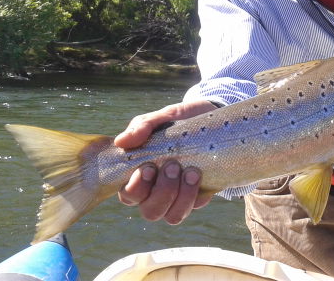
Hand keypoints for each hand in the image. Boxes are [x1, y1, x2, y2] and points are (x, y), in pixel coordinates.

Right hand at [115, 100, 217, 223]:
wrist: (212, 118)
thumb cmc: (179, 121)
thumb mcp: (161, 118)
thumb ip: (142, 126)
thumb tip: (121, 141)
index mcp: (140, 176)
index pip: (128, 195)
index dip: (136, 188)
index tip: (148, 167)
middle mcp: (156, 192)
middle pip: (151, 211)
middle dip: (163, 192)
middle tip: (173, 165)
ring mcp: (178, 197)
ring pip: (173, 216)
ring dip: (181, 197)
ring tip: (191, 172)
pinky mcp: (198, 196)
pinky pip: (195, 207)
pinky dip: (196, 195)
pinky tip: (200, 175)